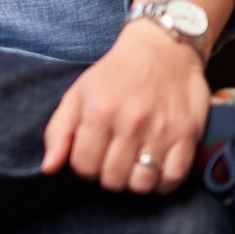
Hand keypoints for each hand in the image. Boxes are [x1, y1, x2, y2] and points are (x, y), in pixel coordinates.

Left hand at [40, 18, 208, 193]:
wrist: (162, 48)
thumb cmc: (115, 73)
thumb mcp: (78, 93)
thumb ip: (59, 131)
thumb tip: (48, 169)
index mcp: (99, 111)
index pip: (84, 166)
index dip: (85, 166)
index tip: (92, 155)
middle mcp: (130, 123)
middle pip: (112, 180)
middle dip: (108, 175)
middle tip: (113, 160)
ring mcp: (160, 131)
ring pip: (142, 185)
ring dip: (135, 182)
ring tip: (133, 166)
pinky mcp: (186, 135)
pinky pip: (173, 179)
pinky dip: (162, 183)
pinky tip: (156, 170)